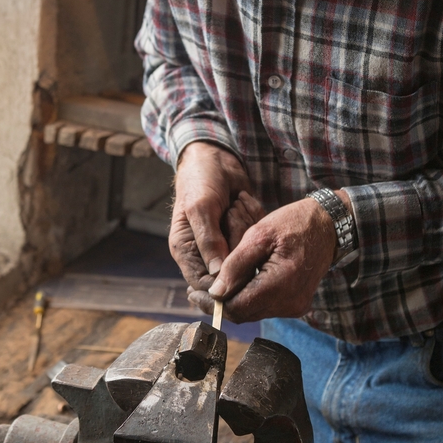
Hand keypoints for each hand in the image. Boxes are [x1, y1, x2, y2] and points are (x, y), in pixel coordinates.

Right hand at [170, 142, 263, 288]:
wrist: (217, 157)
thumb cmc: (200, 180)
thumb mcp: (201, 208)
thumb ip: (209, 241)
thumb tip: (218, 276)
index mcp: (187, 251)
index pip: (203, 285)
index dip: (221, 283)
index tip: (237, 264)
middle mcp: (206, 253)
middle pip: (230, 271)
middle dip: (236, 243)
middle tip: (231, 213)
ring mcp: (226, 244)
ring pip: (245, 255)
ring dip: (244, 226)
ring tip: (235, 203)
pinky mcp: (242, 234)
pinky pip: (256, 239)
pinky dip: (253, 217)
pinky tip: (243, 200)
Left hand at [187, 196, 338, 322]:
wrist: (327, 226)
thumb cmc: (293, 224)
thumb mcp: (259, 235)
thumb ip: (235, 265)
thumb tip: (215, 292)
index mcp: (280, 284)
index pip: (237, 308)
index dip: (212, 303)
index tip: (194, 293)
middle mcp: (289, 303)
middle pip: (244, 314)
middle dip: (219, 304)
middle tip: (198, 291)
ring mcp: (295, 306)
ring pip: (253, 312)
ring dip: (234, 301)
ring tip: (216, 286)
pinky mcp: (297, 305)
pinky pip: (266, 307)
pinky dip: (250, 298)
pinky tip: (239, 284)